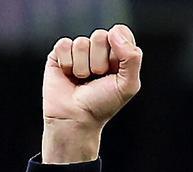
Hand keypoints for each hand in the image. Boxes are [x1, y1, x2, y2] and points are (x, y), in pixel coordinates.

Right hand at [41, 24, 141, 163]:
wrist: (76, 118)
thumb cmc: (103, 104)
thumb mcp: (128, 85)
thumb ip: (132, 58)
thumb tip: (114, 32)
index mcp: (118, 54)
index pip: (121, 32)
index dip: (118, 49)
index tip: (115, 69)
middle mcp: (99, 49)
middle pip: (101, 35)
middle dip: (99, 61)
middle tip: (97, 78)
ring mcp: (79, 51)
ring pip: (82, 42)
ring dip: (83, 67)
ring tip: (82, 80)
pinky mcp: (59, 53)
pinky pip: (65, 44)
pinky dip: (68, 63)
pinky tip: (68, 75)